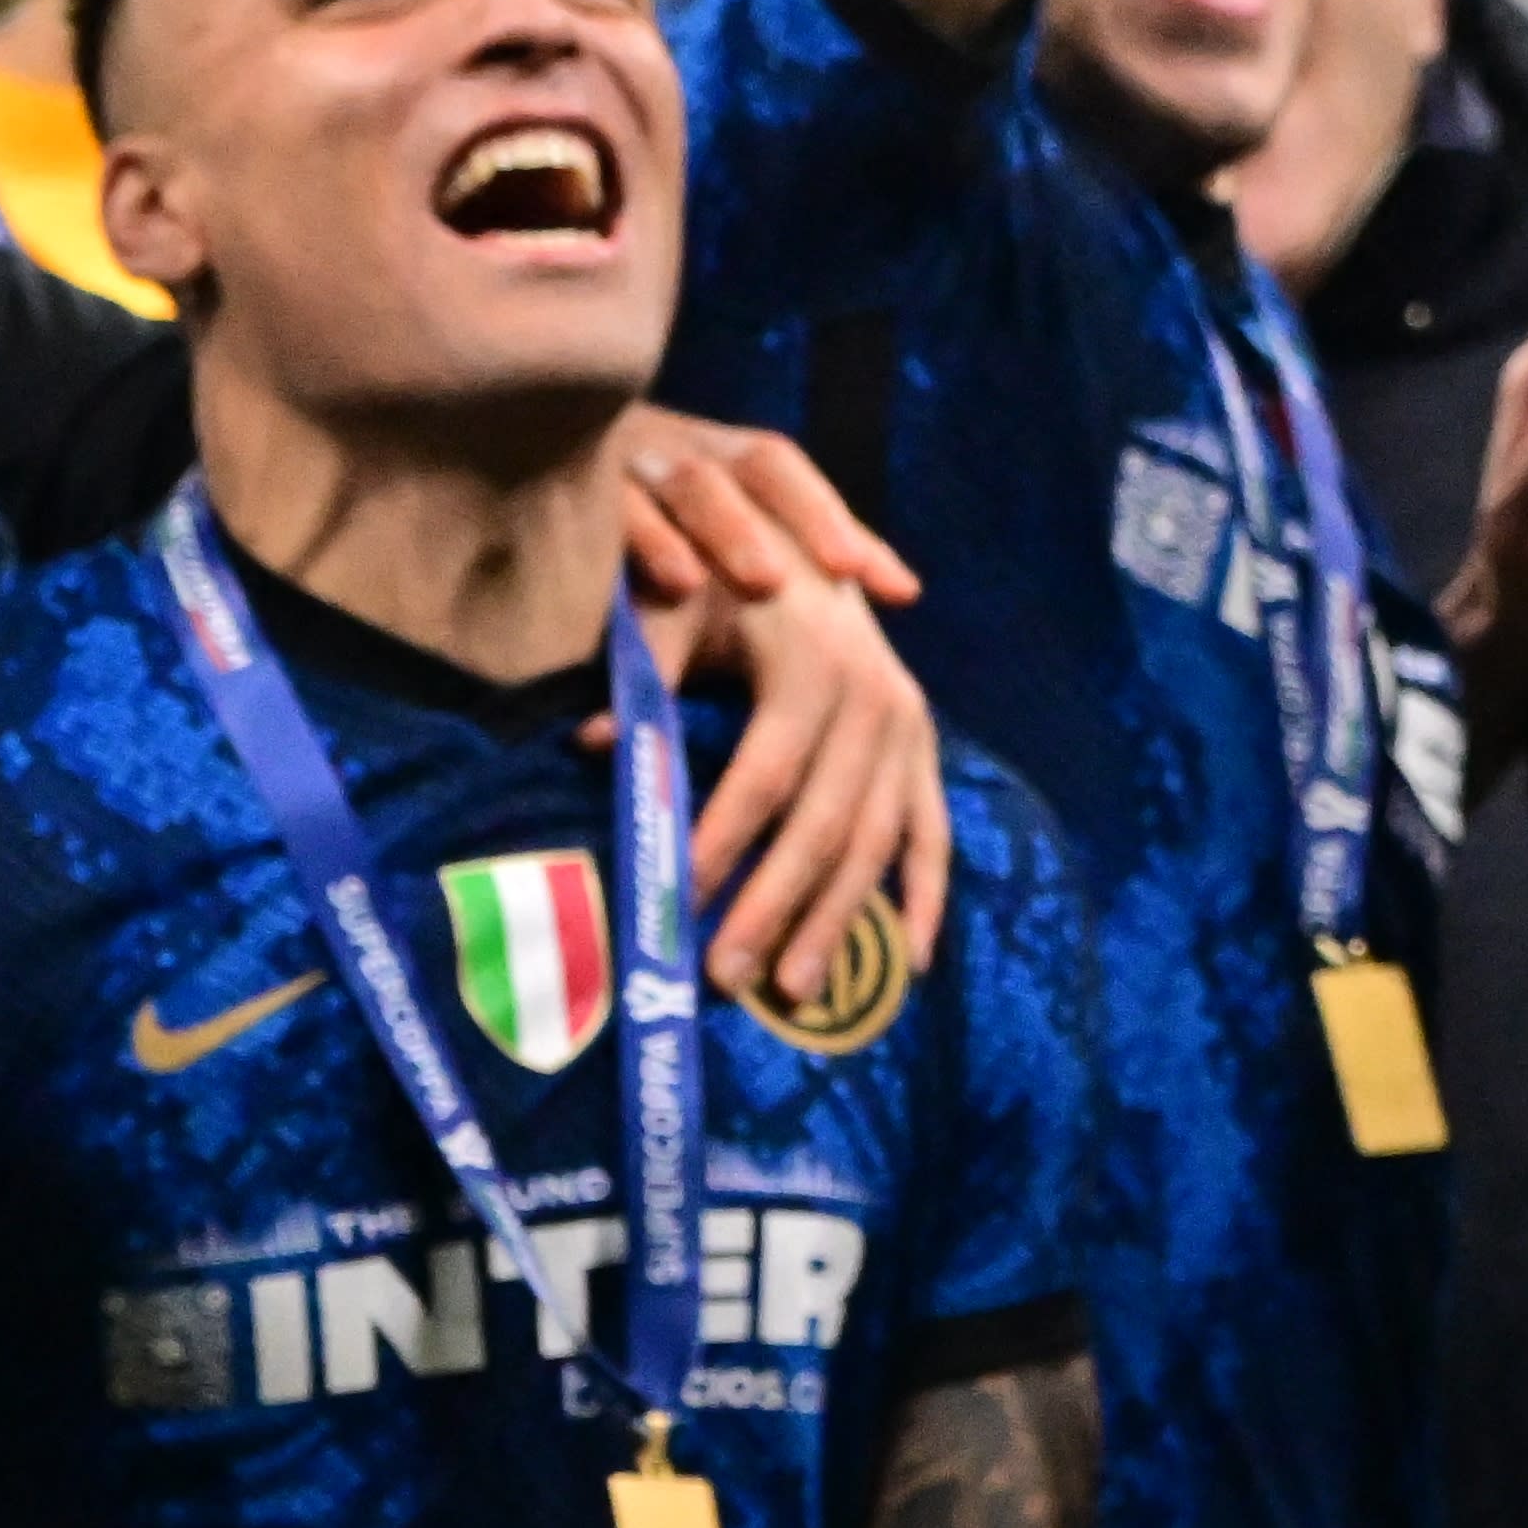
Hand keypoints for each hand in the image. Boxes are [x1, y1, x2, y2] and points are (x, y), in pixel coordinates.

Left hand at [615, 419, 950, 998]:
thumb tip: (596, 747)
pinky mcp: (921, 745)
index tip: (670, 906)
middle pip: (824, 821)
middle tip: (722, 976)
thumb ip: (640, 674)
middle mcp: (877, 694)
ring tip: (794, 990)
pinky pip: (931, 830)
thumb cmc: (717, 578)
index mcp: (816, 660)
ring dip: (838, 918)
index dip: (718, 841)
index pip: (764, 774)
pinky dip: (923, 896)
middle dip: (772, 903)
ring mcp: (909, 724)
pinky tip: (907, 962)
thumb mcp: (671, 606)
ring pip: (877, 839)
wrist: (799, 537)